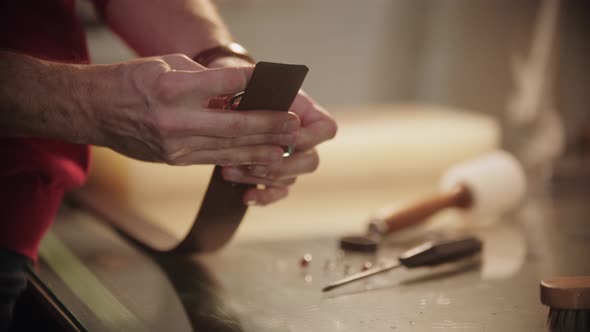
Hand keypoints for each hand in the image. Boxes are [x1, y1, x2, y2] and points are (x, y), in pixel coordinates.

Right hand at [89, 54, 299, 165]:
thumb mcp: (166, 65)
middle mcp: (175, 120)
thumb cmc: (130, 81)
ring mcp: (175, 145)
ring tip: (286, 146)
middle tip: (294, 125)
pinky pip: (214, 159)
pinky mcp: (174, 160)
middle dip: (270, 125)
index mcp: (172, 88)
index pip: (227, 84)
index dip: (257, 83)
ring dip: (262, 148)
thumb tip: (238, 88)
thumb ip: (203, 78)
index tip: (279, 83)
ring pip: (229, 149)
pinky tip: (259, 157)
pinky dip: (239, 158)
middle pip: (235, 125)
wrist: (93, 111)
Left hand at [209, 57, 337, 205]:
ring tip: (229, 169)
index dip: (309, 136)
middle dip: (282, 165)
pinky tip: (245, 197)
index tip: (286, 135)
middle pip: (310, 162)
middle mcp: (305, 141)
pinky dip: (262, 197)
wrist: (229, 99)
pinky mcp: (274, 177)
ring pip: (288, 179)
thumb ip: (264, 89)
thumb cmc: (247, 87)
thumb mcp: (255, 82)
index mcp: (308, 115)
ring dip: (259, 177)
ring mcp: (291, 161)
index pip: (326, 129)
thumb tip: (251, 100)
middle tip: (255, 162)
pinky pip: (276, 193)